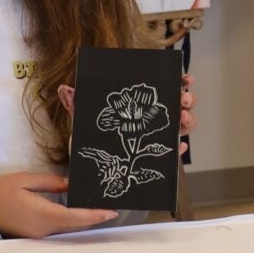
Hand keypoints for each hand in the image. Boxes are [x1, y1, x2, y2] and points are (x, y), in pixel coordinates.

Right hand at [0, 171, 117, 238]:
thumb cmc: (0, 192)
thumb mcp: (25, 180)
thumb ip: (51, 182)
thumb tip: (71, 185)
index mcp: (42, 214)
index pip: (75, 217)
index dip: (95, 215)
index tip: (111, 211)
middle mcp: (43, 229)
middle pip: (75, 225)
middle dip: (94, 218)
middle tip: (112, 207)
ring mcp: (39, 234)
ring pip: (68, 228)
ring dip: (84, 220)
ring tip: (101, 209)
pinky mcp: (36, 234)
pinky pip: (59, 228)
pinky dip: (72, 221)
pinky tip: (80, 213)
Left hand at [58, 73, 195, 155]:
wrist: (89, 173)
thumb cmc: (89, 144)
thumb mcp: (82, 123)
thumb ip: (76, 106)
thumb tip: (65, 89)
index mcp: (136, 106)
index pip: (161, 89)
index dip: (178, 82)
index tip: (186, 79)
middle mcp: (149, 119)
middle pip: (178, 104)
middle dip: (186, 99)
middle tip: (183, 100)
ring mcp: (155, 137)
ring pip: (181, 125)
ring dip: (188, 121)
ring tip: (183, 120)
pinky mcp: (156, 157)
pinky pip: (172, 151)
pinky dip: (178, 148)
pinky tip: (179, 146)